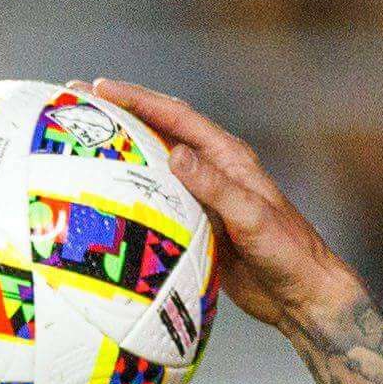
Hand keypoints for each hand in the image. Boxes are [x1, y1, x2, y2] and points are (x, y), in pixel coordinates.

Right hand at [90, 78, 362, 347]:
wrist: (302, 294)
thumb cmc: (287, 253)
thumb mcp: (251, 217)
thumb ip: (215, 185)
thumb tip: (174, 153)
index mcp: (230, 158)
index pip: (177, 117)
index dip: (139, 100)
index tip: (100, 89)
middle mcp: (215, 170)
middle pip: (163, 131)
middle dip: (123, 114)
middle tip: (80, 103)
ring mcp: (205, 197)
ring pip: (157, 165)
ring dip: (124, 151)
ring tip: (85, 143)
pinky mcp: (198, 224)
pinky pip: (158, 201)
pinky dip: (132, 192)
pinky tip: (106, 198)